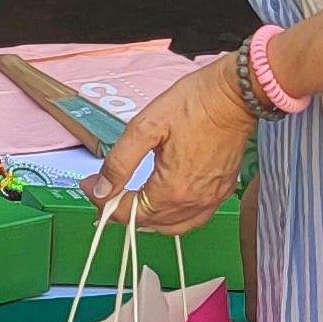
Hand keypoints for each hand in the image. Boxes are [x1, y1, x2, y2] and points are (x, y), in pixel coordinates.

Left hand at [96, 57, 252, 233]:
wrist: (234, 95)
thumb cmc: (193, 104)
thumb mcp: (145, 127)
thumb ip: (120, 162)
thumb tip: (101, 189)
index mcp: (172, 189)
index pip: (129, 213)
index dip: (103, 203)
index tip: (88, 185)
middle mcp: (193, 201)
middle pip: (149, 223)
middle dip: (121, 211)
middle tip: (104, 191)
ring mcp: (211, 198)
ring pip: (172, 226)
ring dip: (147, 219)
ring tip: (129, 200)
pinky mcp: (223, 190)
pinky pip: (194, 218)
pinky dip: (173, 218)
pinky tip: (162, 204)